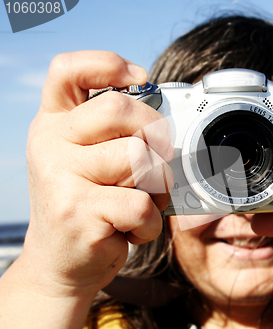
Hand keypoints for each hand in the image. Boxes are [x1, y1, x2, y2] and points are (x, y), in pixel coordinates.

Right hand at [20, 51, 172, 296]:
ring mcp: (60, 177)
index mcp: (55, 123)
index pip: (67, 70)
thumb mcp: (90, 161)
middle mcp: (50, 143)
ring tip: (141, 203)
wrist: (61, 263)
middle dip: (156, 134)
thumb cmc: (89, 205)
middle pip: (119, 109)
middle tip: (158, 160)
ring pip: (138, 158)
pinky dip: (150, 223)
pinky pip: (141, 203)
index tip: (140, 79)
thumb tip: (165, 115)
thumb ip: (115, 134)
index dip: (107, 64)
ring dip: (157, 187)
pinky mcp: (77, 212)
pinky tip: (132, 230)